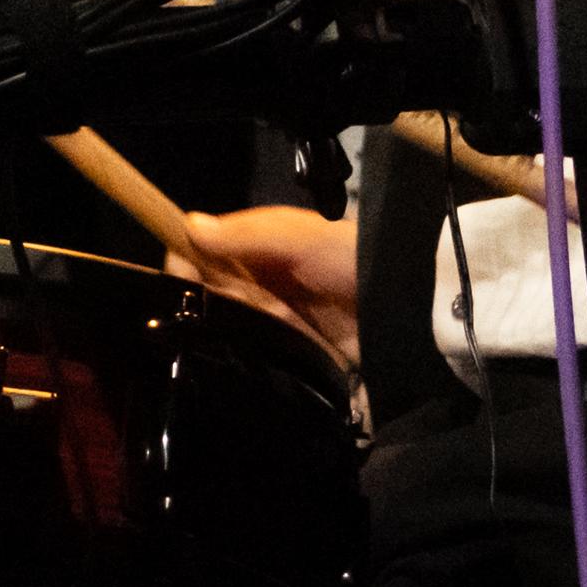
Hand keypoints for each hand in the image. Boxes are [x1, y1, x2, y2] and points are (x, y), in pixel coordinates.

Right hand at [172, 204, 359, 368]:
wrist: (407, 305)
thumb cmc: (347, 260)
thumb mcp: (297, 238)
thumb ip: (245, 235)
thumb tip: (189, 226)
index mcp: (257, 246)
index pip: (201, 253)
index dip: (184, 267)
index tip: (178, 287)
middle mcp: (261, 280)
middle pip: (211, 296)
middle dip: (214, 306)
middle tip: (244, 309)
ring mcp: (276, 318)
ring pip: (230, 328)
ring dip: (236, 333)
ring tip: (264, 331)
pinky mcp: (291, 351)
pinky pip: (256, 354)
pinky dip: (253, 357)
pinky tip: (256, 359)